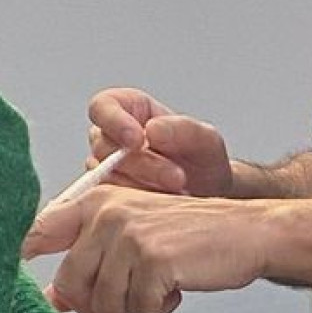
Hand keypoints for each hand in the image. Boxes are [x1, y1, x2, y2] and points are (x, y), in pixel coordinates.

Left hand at [23, 186, 272, 312]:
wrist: (245, 231)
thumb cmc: (191, 236)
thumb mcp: (133, 240)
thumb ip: (90, 263)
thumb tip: (53, 298)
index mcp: (95, 203)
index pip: (37, 232)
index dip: (17, 260)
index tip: (18, 285)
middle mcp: (106, 214)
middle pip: (70, 286)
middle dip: (99, 305)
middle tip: (129, 297)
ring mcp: (129, 235)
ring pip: (103, 304)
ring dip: (132, 309)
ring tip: (157, 286)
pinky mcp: (153, 259)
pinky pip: (138, 309)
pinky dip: (158, 309)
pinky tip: (174, 289)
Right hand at [86, 88, 234, 198]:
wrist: (209, 200)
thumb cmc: (203, 164)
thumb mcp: (206, 141)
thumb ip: (183, 130)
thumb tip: (151, 130)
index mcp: (130, 110)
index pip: (102, 106)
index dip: (113, 121)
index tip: (138, 140)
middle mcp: (111, 139)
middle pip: (105, 147)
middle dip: (142, 164)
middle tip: (177, 178)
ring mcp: (106, 171)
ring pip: (106, 178)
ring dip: (142, 187)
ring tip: (177, 193)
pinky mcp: (107, 199)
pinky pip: (110, 202)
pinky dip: (136, 205)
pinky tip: (161, 206)